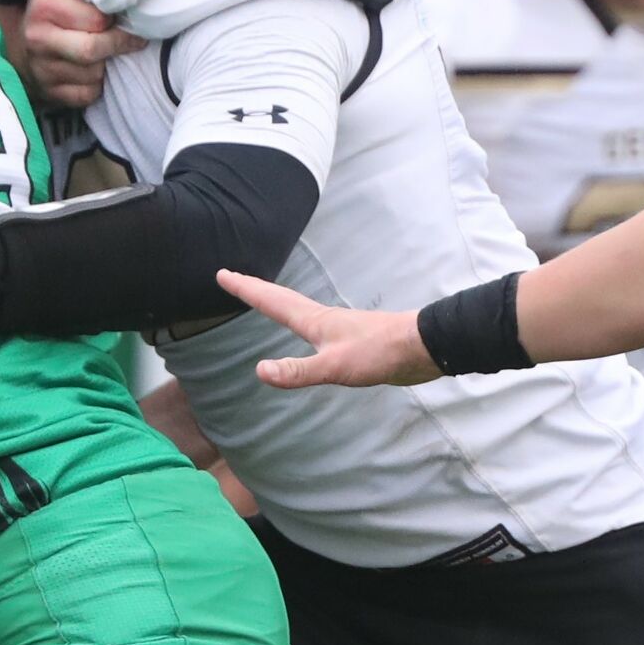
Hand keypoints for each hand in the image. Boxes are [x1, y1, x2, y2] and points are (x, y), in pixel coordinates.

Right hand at [23, 0, 144, 109]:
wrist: (25, 41)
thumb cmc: (56, 4)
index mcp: (44, 6)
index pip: (96, 18)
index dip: (113, 16)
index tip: (117, 14)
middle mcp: (39, 39)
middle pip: (93, 49)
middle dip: (117, 43)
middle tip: (129, 37)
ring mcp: (42, 69)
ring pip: (94, 74)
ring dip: (108, 63)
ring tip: (107, 51)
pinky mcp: (50, 93)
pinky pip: (88, 94)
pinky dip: (97, 84)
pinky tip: (94, 69)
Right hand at [215, 270, 441, 388]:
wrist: (421, 348)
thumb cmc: (379, 353)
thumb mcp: (334, 367)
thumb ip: (298, 370)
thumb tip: (259, 370)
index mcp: (314, 322)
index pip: (271, 302)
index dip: (246, 289)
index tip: (222, 274)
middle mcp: (322, 320)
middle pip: (282, 299)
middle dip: (255, 289)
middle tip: (233, 278)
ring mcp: (338, 329)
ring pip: (298, 310)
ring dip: (277, 302)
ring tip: (265, 299)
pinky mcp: (351, 342)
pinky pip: (314, 328)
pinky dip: (299, 321)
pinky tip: (309, 331)